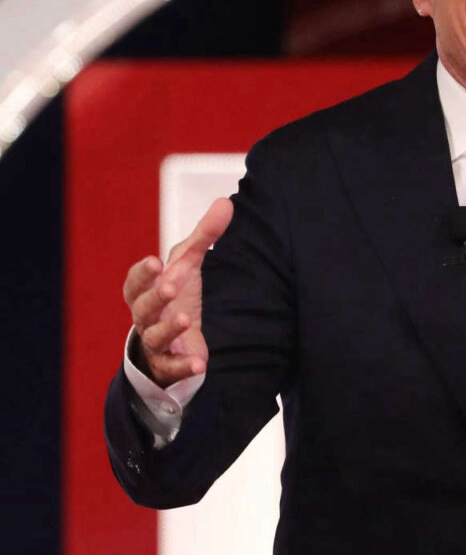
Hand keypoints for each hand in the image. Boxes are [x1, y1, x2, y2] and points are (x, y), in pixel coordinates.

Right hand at [123, 198, 233, 386]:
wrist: (173, 337)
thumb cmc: (176, 293)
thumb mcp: (188, 264)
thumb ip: (204, 235)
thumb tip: (227, 202)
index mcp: (145, 291)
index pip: (135, 281)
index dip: (142, 273)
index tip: (155, 261)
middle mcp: (146, 317)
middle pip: (142, 307)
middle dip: (155, 296)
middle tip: (171, 286)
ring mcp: (156, 342)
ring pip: (155, 337)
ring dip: (168, 329)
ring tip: (184, 319)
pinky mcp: (169, 364)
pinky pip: (171, 368)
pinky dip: (183, 366)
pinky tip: (199, 364)